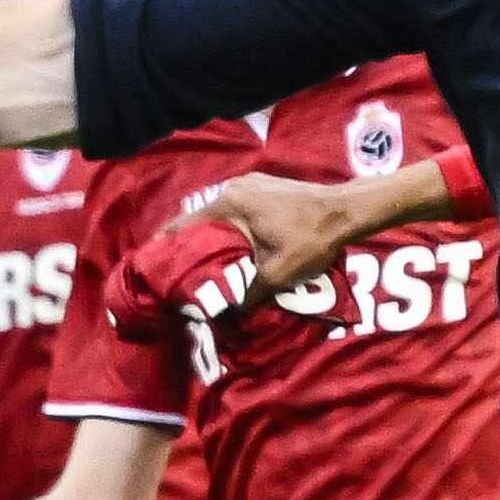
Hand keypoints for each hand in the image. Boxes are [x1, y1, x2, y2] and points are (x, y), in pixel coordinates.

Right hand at [158, 164, 404, 298]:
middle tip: (180, 268)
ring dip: (212, 236)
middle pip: (200, 218)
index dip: (166, 244)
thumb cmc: (311, 239)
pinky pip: (237, 210)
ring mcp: (252, 184)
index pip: (184, 224)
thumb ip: (247, 294)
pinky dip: (230, 228)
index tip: (151, 261)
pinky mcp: (267, 187)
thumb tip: (227, 316)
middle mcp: (235, 188)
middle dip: (190, 243)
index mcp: (230, 204)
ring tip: (204, 262)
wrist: (347, 211)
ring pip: (220, 214)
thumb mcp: (277, 274)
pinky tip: (234, 248)